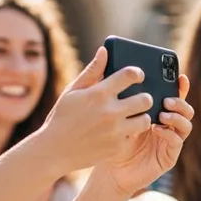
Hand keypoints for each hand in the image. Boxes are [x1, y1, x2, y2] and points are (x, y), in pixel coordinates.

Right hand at [36, 46, 160, 175]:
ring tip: (133, 116)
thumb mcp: (73, 91)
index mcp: (98, 93)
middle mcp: (110, 111)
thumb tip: (104, 50)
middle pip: (145, 99)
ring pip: (145, 120)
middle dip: (145, 97)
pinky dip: (128, 134)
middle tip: (139, 99)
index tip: (137, 76)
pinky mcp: (117, 148)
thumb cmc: (62, 117)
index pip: (130, 75)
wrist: (54, 150)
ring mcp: (115, 131)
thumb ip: (92, 71)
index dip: (137, 73)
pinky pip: (134, 137)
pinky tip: (120, 133)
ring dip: (141, 117)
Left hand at [92, 74, 194, 195]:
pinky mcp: (169, 156)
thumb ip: (119, 95)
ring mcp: (170, 141)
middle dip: (180, 101)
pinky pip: (177, 142)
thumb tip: (115, 70)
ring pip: (186, 125)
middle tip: (167, 99)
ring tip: (163, 114)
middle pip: (185, 109)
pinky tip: (158, 129)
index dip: (180, 86)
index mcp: (158, 113)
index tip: (179, 77)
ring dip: (177, 117)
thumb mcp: (115, 115)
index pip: (174, 96)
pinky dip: (170, 134)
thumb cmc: (110, 140)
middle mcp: (168, 126)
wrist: (109, 170)